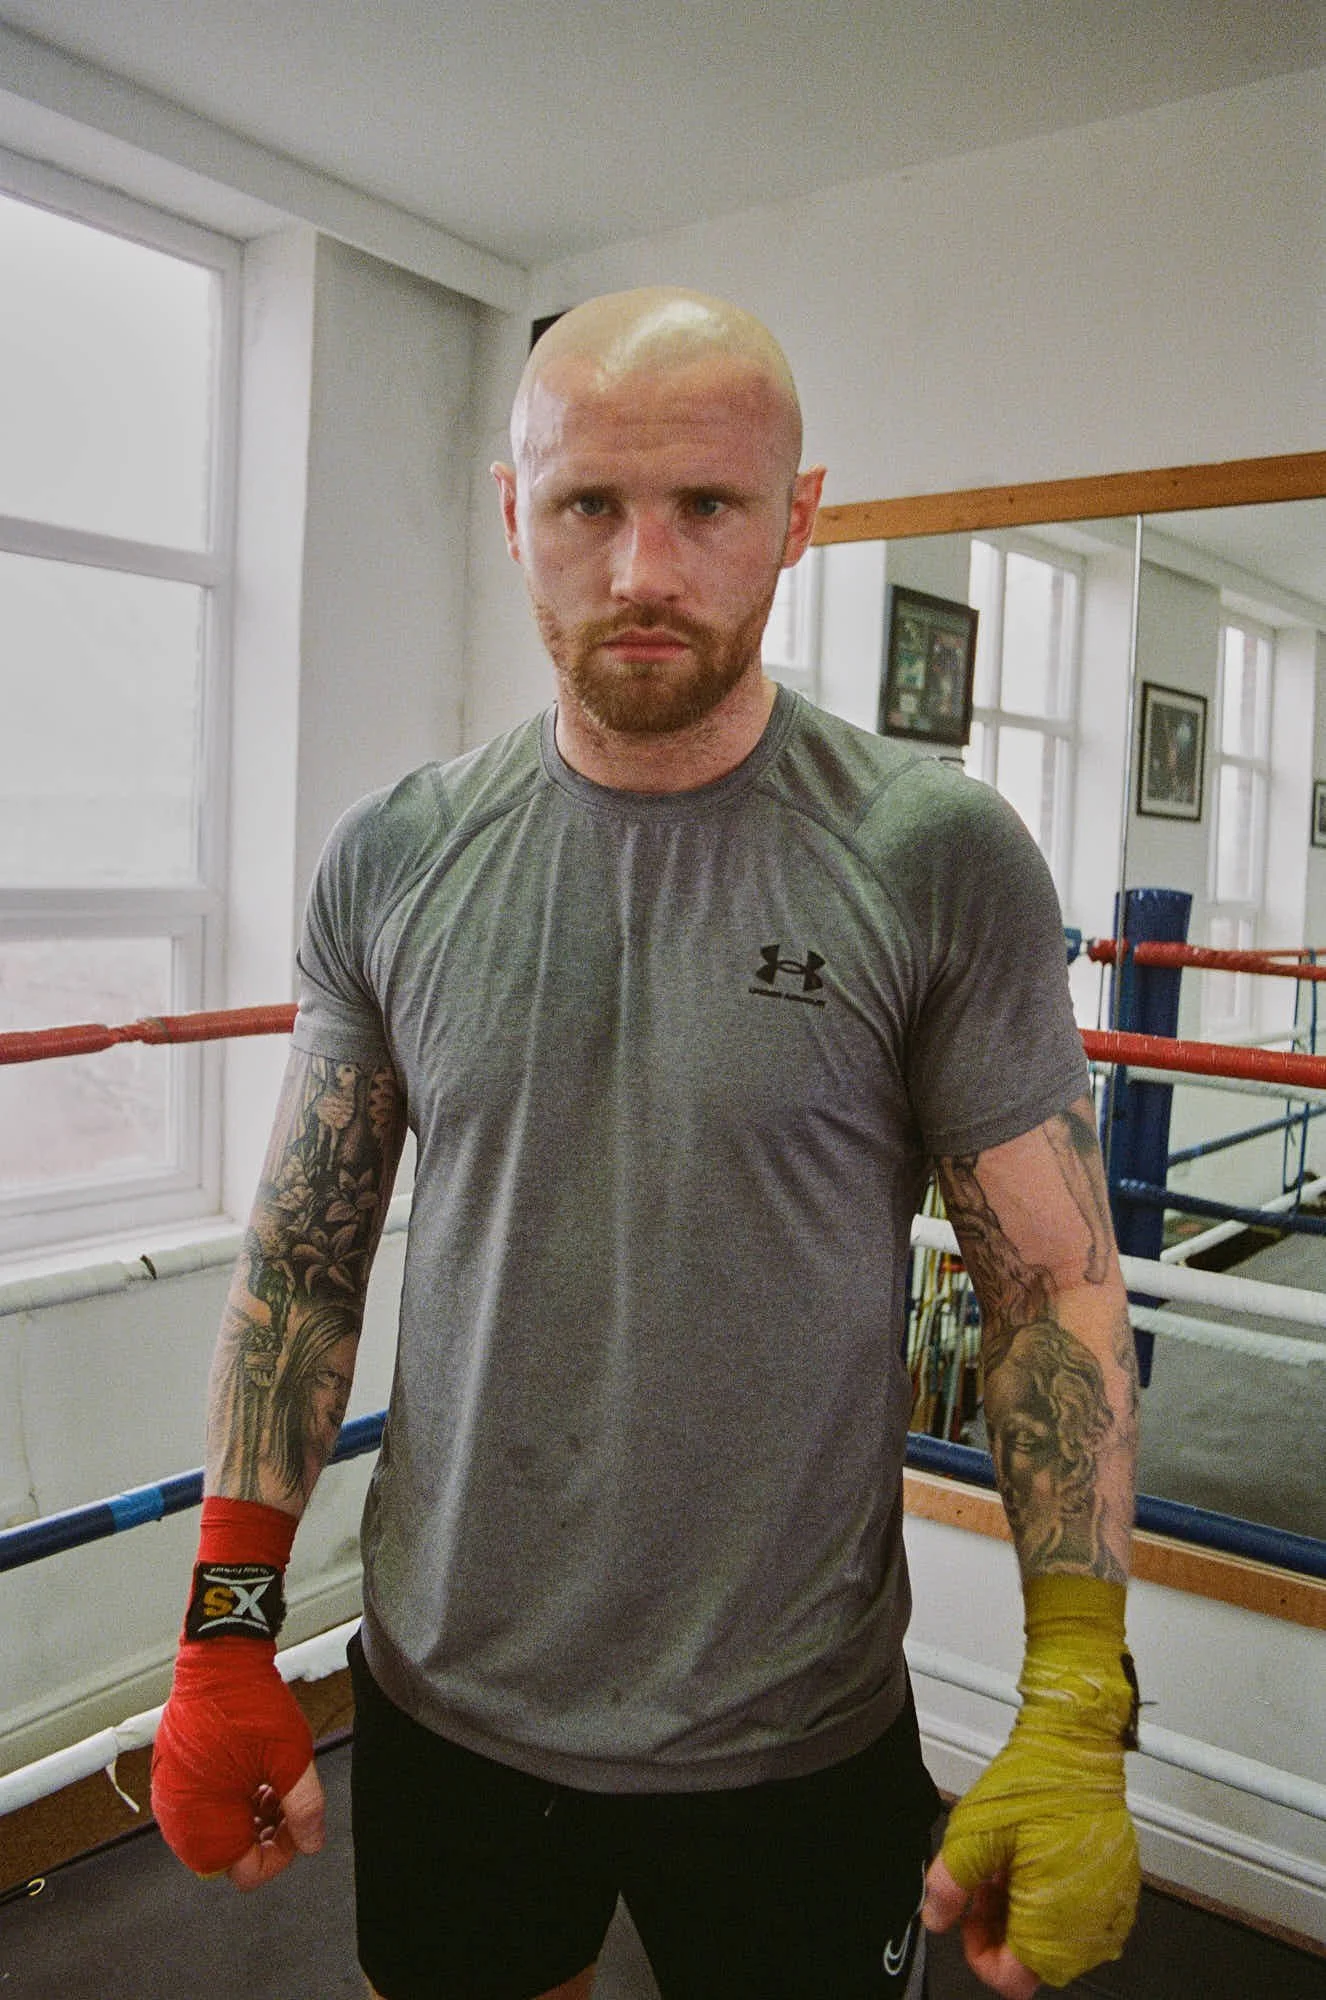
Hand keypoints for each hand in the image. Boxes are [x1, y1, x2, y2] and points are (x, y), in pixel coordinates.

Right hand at [151, 1637, 319, 1882]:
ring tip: (276, 1783)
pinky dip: (231, 1798)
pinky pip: (203, 1805)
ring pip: (219, 1829)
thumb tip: (312, 1843)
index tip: (299, 1825)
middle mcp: (177, 1816)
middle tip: (289, 1802)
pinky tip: (255, 1773)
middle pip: (231, 1854)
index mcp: (201, 1822)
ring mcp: (171, 1795)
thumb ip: (305, 1808)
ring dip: (251, 1816)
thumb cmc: (250, 1705)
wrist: (221, 1658)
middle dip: (265, 1834)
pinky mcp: (172, 1775)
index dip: (281, 1855)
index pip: (246, 1872)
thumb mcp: (292, 1759)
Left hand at [922, 1577, 1140, 1990]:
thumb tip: (936, 1917)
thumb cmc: (1035, 1783)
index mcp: (1056, 1923)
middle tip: (982, 1880)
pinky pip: (1077, 1908)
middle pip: (1033, 1956)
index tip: (967, 1918)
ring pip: (1054, 1932)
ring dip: (1022, 1908)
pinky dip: (1049, 1893)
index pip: (1013, 1979)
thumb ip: (947, 1886)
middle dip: (1000, 1924)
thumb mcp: (972, 1835)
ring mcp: (1109, 1904)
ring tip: (1003, 1861)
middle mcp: (1090, 1926)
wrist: (1077, 1743)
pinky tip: (1029, 1856)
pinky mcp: (1116, 1881)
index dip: (980, 1953)